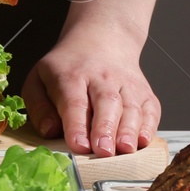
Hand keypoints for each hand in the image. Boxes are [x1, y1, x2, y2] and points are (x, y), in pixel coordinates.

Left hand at [22, 21, 159, 156]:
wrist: (101, 38)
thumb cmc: (67, 68)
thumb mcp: (39, 79)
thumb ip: (39, 106)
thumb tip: (50, 131)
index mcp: (71, 76)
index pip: (74, 102)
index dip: (77, 124)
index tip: (78, 145)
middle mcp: (102, 78)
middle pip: (106, 102)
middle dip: (105, 128)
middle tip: (103, 151)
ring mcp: (126, 84)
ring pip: (130, 107)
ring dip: (128, 130)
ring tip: (125, 149)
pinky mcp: (144, 93)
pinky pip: (150, 110)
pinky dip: (149, 126)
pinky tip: (143, 140)